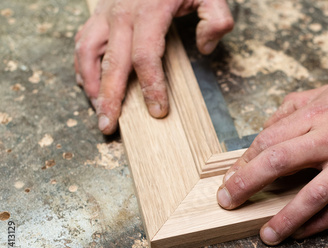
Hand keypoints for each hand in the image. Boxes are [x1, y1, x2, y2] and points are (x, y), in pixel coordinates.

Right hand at [75, 0, 233, 133]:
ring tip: (97, 110)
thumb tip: (205, 48)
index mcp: (149, 10)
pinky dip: (82, 65)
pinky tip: (88, 84)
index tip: (158, 111)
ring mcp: (106, 12)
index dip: (151, 86)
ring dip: (90, 84)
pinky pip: (83, 41)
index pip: (146, 56)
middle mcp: (121, 13)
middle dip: (109, 98)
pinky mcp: (99, 13)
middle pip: (112, 62)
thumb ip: (216, 19)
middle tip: (109, 126)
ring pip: (88, 52)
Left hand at [217, 71, 327, 244]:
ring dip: (284, 218)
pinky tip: (302, 233)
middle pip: (279, 163)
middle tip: (228, 202)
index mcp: (318, 112)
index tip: (233, 177)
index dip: (246, 161)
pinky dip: (319, 224)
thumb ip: (295, 106)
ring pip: (311, 195)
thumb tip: (266, 126)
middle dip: (247, 184)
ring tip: (266, 235)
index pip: (269, 139)